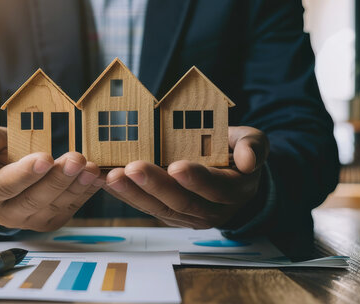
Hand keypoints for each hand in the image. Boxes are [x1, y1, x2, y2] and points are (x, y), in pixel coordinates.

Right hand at [0, 125, 102, 231]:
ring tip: (91, 168)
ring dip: (76, 187)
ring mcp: (31, 220)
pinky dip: (86, 193)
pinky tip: (97, 177)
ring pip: (55, 206)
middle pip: (34, 199)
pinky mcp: (52, 221)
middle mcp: (7, 212)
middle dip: (57, 180)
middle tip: (76, 160)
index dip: (26, 173)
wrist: (10, 167)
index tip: (45, 158)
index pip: (6, 185)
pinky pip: (70, 209)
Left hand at [103, 126, 268, 228]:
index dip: (198, 179)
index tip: (176, 166)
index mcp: (235, 190)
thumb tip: (249, 160)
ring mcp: (189, 217)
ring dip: (133, 193)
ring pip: (160, 209)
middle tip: (132, 168)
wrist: (231, 176)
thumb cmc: (237, 152)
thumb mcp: (253, 142)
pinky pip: (146, 207)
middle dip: (155, 186)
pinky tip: (106, 180)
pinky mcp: (169, 215)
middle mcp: (212, 210)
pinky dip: (125, 195)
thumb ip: (253, 147)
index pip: (217, 188)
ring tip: (112, 176)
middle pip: (183, 202)